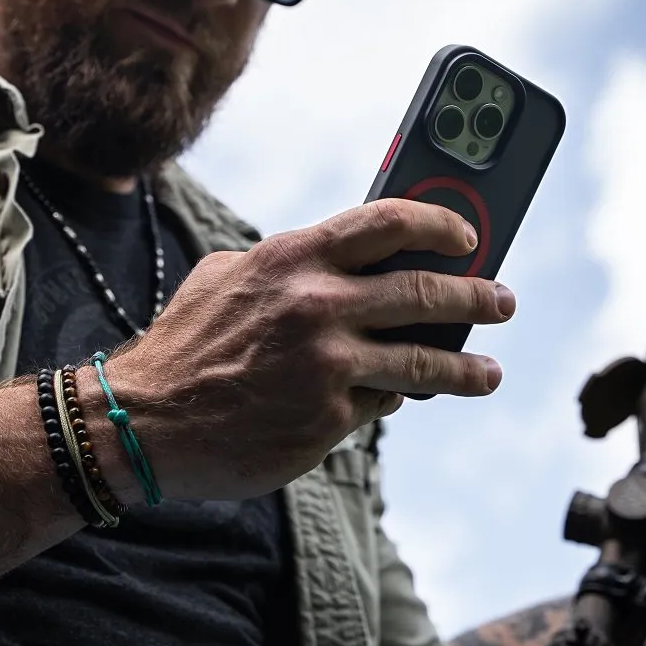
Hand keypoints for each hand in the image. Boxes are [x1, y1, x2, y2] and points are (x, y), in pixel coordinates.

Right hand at [81, 198, 514, 500]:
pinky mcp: (328, 420)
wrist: (143, 422)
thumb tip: (343, 268)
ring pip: (423, 361)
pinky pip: (380, 404)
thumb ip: (286, 267)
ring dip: (467, 366)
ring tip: (489, 372)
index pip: (389, 223)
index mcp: (294, 259)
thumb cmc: (184, 346)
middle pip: (426, 292)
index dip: (440, 225)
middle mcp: (318, 306)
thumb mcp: (225, 278)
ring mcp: (328, 366)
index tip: (468, 236)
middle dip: (477, 296)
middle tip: (502, 301)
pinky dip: (393, 399)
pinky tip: (401, 399)